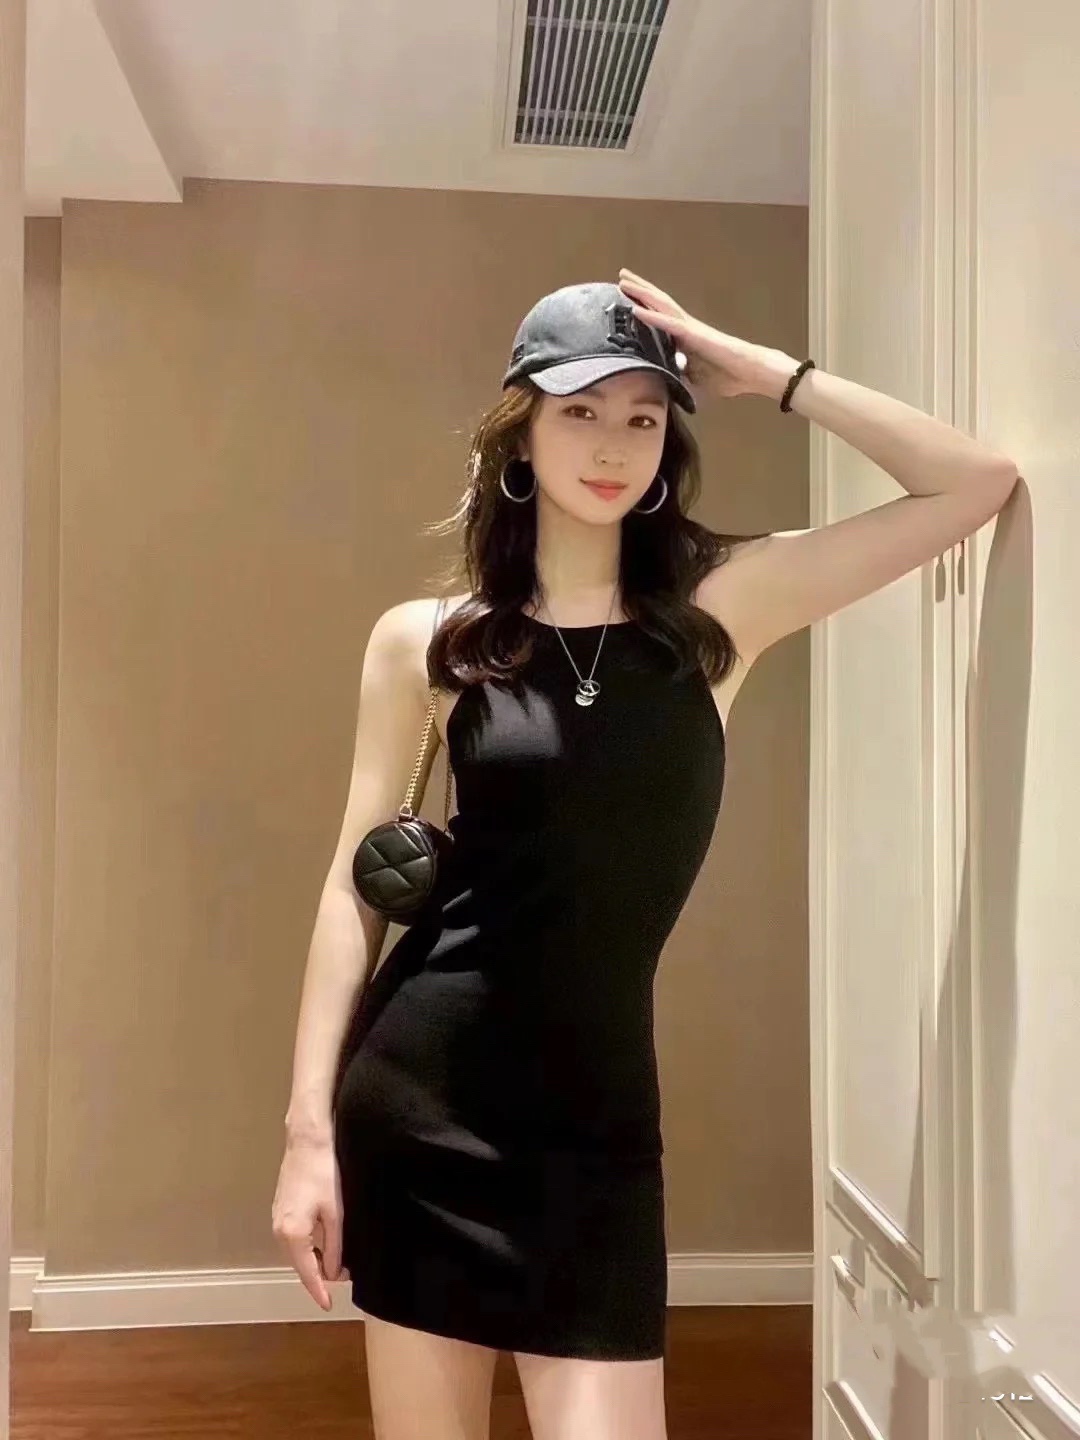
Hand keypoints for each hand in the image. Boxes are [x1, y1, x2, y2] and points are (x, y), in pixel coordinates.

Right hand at [272, 1139, 348, 1311]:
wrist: (307, 1141)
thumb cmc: (325, 1174)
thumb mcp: (336, 1213)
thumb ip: (335, 1246)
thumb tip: (335, 1273)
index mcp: (292, 1234)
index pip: (307, 1273)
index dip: (319, 1291)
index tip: (328, 1306)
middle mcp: (279, 1231)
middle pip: (300, 1265)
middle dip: (320, 1275)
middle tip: (345, 1276)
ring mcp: (276, 1220)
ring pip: (297, 1252)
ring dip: (314, 1260)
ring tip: (339, 1260)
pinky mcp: (280, 1210)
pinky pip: (294, 1239)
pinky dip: (308, 1246)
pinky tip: (325, 1242)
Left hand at [617, 268, 799, 401]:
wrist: (751, 373)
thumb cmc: (728, 375)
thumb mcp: (695, 378)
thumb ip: (680, 374)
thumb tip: (666, 379)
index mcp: (685, 338)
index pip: (660, 317)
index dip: (644, 306)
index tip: (627, 297)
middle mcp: (686, 328)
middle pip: (658, 303)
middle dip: (640, 290)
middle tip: (621, 276)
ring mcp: (690, 329)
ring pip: (661, 306)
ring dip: (642, 294)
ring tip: (623, 281)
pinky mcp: (695, 336)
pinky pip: (669, 324)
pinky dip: (652, 317)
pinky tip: (636, 309)